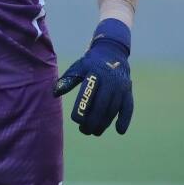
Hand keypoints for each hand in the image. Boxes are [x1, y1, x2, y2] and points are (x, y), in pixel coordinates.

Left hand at [53, 18, 132, 135]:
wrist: (112, 52)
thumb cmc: (90, 63)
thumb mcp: (78, 67)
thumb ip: (68, 80)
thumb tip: (54, 93)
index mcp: (95, 74)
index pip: (88, 95)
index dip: (82, 109)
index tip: (75, 120)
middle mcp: (110, 81)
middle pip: (101, 106)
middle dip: (92, 121)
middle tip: (84, 131)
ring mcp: (121, 87)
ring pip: (113, 109)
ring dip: (104, 124)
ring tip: (95, 132)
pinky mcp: (129, 91)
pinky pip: (128, 107)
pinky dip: (125, 119)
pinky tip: (119, 131)